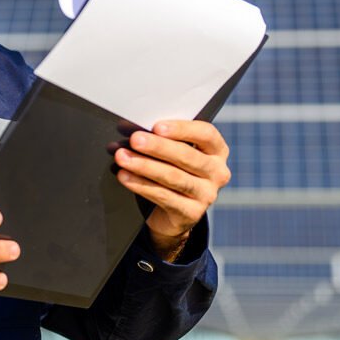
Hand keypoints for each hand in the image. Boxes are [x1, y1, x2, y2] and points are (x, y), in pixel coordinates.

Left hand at [114, 120, 230, 260]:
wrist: (172, 212)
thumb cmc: (171, 169)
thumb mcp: (174, 153)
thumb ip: (165, 140)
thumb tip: (137, 130)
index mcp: (217, 151)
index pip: (206, 134)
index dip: (182, 129)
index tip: (157, 126)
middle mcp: (217, 172)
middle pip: (187, 156)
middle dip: (157, 146)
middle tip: (134, 139)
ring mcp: (207, 195)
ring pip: (173, 176)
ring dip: (144, 165)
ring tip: (122, 157)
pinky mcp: (192, 213)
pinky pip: (163, 196)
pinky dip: (141, 185)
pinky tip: (124, 176)